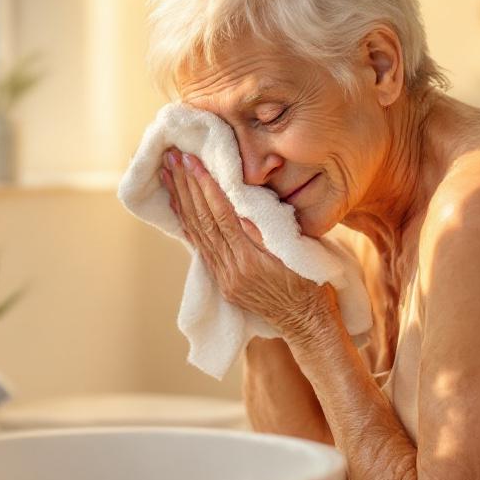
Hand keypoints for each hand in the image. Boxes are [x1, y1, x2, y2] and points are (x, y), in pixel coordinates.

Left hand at [158, 147, 337, 337]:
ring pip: (197, 232)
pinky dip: (188, 223)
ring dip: (181, 200)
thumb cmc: (310, 282)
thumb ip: (269, 229)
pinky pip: (200, 248)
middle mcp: (232, 269)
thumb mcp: (298, 251)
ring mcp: (225, 277)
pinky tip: (178, 205)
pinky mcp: (223, 281)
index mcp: (252, 260)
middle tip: (173, 157)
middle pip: (203, 221)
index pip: (222, 215)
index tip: (194, 161)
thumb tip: (242, 199)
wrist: (306, 321)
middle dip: (187, 186)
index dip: (206, 186)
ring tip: (168, 173)